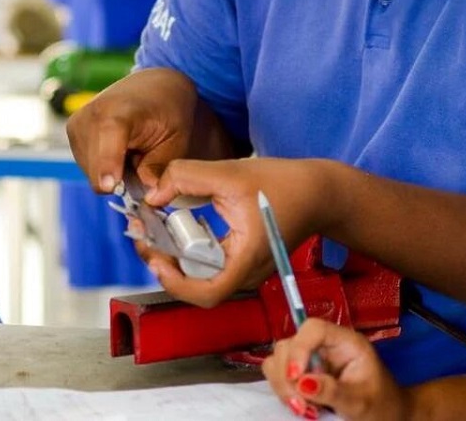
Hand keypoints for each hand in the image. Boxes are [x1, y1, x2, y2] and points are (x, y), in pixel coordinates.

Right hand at [65, 68, 200, 191]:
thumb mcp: (175, 141)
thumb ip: (159, 169)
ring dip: (112, 174)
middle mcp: (91, 114)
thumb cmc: (167, 110)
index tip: (109, 186)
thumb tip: (146, 198)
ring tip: (132, 152)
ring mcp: (77, 122)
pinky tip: (120, 150)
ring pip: (91, 172)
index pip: (108, 136)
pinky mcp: (72, 130)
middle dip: (120, 180)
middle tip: (142, 164)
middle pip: (97, 168)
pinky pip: (87, 166)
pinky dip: (104, 166)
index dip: (108, 163)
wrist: (153, 86)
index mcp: (120, 110)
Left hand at [140, 157, 342, 307]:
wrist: (320, 192)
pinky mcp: (245, 260)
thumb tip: (153, 195)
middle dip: (166, 265)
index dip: (176, 283)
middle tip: (145, 238)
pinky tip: (180, 229)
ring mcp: (247, 269)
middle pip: (199, 286)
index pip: (208, 293)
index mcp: (247, 258)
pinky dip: (191, 251)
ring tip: (156, 232)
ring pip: (203, 276)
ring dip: (176, 258)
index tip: (157, 258)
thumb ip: (186, 176)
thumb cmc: (285, 185)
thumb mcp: (231, 172)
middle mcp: (247, 272)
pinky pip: (212, 264)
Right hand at [263, 319, 409, 420]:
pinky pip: (281, 376)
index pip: (314, 329)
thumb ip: (333, 391)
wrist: (387, 416)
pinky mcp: (304, 374)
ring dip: (284, 386)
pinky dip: (285, 392)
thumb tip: (302, 383)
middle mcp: (325, 346)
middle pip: (290, 344)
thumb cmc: (381, 405)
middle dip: (287, 376)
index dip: (299, 349)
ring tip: (304, 410)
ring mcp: (312, 359)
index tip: (296, 379)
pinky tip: (302, 407)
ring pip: (279, 360)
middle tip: (301, 406)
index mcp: (345, 342)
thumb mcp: (361, 402)